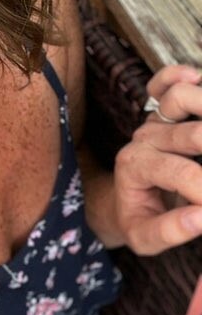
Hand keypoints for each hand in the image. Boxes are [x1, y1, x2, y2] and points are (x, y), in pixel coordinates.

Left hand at [113, 64, 201, 254]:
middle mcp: (143, 140)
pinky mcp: (160, 112)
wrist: (121, 202)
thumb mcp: (144, 239)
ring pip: (181, 98)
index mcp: (135, 169)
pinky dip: (180, 76)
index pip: (184, 175)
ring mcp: (152, 123)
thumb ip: (170, 231)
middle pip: (193, 135)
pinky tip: (197, 78)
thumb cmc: (137, 220)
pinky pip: (165, 82)